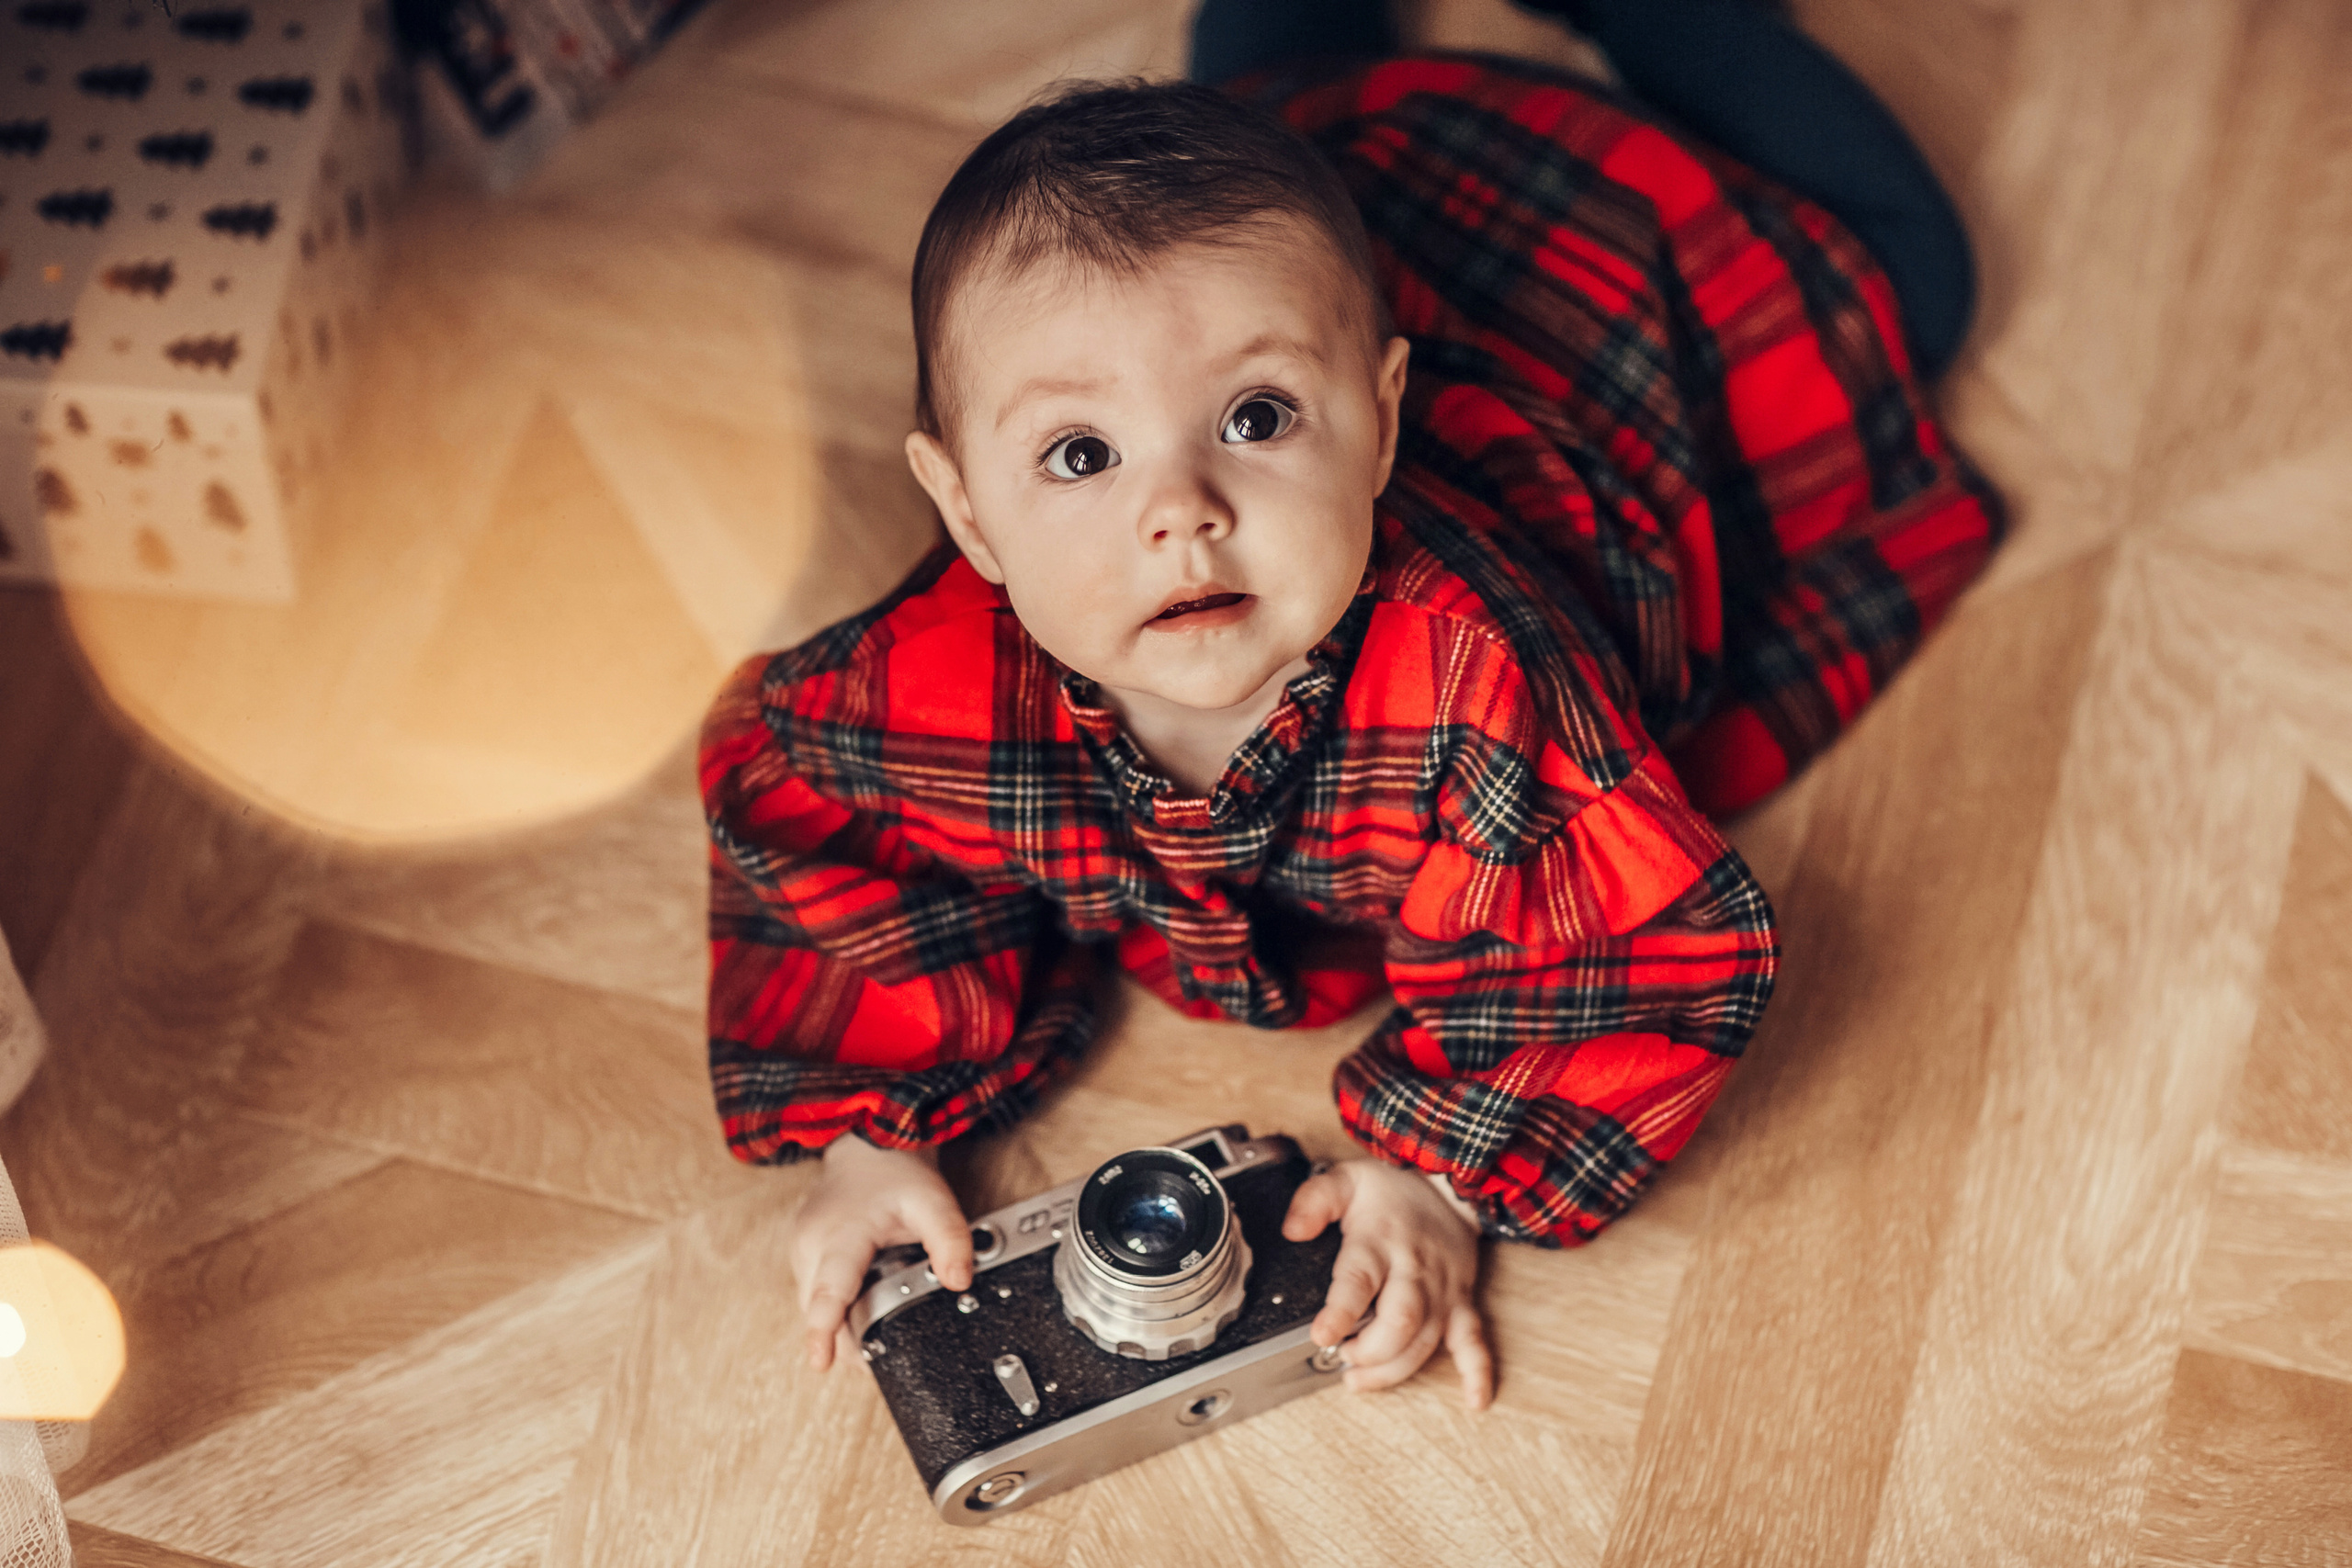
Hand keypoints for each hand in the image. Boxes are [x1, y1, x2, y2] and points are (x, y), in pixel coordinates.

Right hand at [790, 1136, 973, 1371]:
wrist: (867, 1145)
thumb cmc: (894, 1172)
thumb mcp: (933, 1201)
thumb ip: (951, 1240)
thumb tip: (958, 1281)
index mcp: (840, 1235)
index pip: (828, 1290)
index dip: (823, 1329)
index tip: (821, 1360)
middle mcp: (811, 1245)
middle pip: (818, 1310)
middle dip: (841, 1342)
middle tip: (874, 1364)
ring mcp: (802, 1251)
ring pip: (812, 1306)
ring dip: (837, 1327)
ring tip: (874, 1340)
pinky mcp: (803, 1255)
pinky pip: (813, 1294)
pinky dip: (833, 1309)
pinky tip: (860, 1313)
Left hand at [1282, 1159, 1492, 1408]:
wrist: (1448, 1187)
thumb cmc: (1391, 1192)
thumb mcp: (1346, 1180)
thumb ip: (1315, 1200)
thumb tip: (1293, 1230)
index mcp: (1381, 1242)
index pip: (1360, 1281)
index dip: (1340, 1313)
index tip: (1322, 1336)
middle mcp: (1415, 1271)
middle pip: (1402, 1322)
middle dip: (1371, 1351)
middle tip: (1342, 1357)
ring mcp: (1443, 1290)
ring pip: (1427, 1341)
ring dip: (1395, 1370)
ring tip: (1359, 1379)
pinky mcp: (1462, 1304)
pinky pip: (1475, 1341)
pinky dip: (1478, 1373)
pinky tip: (1475, 1400)